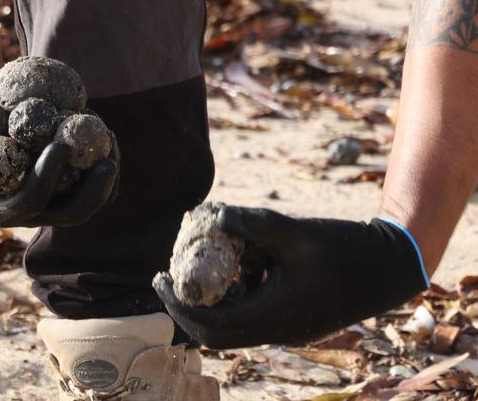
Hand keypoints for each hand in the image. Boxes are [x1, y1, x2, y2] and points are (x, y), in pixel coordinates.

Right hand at [0, 103, 118, 227]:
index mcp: (6, 211)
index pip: (32, 201)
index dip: (47, 177)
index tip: (58, 144)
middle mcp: (35, 214)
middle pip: (72, 213)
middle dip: (94, 191)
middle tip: (106, 160)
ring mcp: (54, 203)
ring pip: (90, 201)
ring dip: (106, 178)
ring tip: (111, 140)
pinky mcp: (67, 189)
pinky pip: (94, 184)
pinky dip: (104, 163)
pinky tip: (106, 134)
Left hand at [154, 206, 428, 347]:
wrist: (388, 266)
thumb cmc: (345, 248)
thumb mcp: (295, 231)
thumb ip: (252, 223)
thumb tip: (210, 215)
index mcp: (274, 317)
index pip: (209, 325)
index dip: (178, 305)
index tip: (159, 279)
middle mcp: (277, 331)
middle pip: (216, 332)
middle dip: (187, 306)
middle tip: (169, 276)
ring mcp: (286, 328)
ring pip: (233, 325)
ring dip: (211, 301)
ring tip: (198, 266)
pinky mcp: (293, 319)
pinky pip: (252, 315)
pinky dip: (234, 295)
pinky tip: (236, 264)